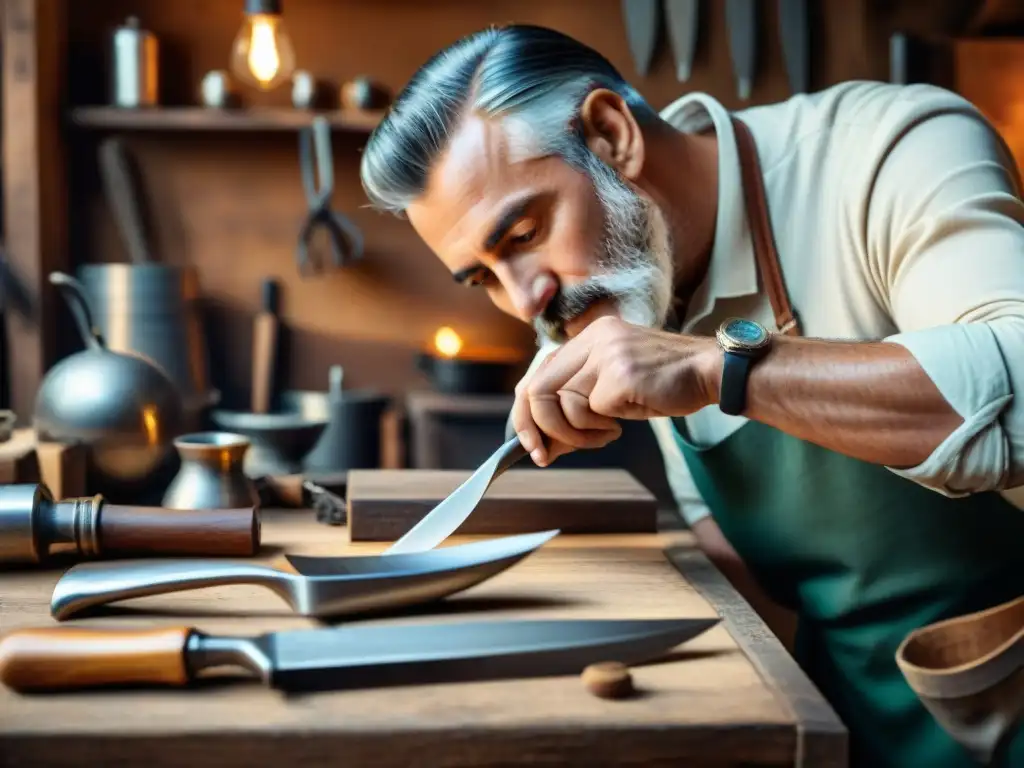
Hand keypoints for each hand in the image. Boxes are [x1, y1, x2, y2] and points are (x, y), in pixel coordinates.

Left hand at [511, 316, 720, 465]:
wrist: (710, 372)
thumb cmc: (664, 385)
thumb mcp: (612, 391)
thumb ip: (577, 405)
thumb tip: (542, 444)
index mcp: (589, 337)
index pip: (537, 373)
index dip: (526, 412)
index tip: (531, 444)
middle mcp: (593, 339)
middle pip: (536, 388)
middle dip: (535, 428)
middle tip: (545, 455)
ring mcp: (606, 354)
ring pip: (561, 403)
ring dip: (576, 433)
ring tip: (605, 434)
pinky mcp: (620, 374)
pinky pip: (590, 411)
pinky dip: (599, 429)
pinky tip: (620, 426)